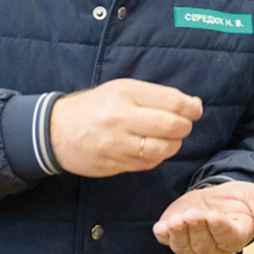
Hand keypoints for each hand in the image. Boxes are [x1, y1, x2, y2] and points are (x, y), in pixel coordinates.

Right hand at [49, 78, 201, 177]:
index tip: (195, 110)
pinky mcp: (114, 163)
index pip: (171, 101)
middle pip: (170, 125)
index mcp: (125, 93)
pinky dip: (157, 157)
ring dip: (174, 145)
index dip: (191, 107)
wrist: (57, 130)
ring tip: (169, 139)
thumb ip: (157, 96)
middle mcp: (120, 117)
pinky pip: (148, 163)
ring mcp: (116, 143)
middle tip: (183, 125)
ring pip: (162, 148)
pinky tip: (153, 149)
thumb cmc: (96, 107)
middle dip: (185, 126)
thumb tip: (193, 105)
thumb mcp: (123, 89)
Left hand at [153, 181, 253, 253]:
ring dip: (179, 233)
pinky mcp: (176, 235)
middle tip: (193, 214)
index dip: (219, 228)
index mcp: (236, 236)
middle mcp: (214, 246)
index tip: (214, 216)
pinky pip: (167, 241)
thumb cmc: (240, 199)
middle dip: (197, 228)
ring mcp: (193, 243)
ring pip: (185, 246)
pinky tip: (161, 226)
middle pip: (204, 243)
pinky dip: (163, 235)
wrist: (218, 196)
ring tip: (176, 220)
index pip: (227, 237)